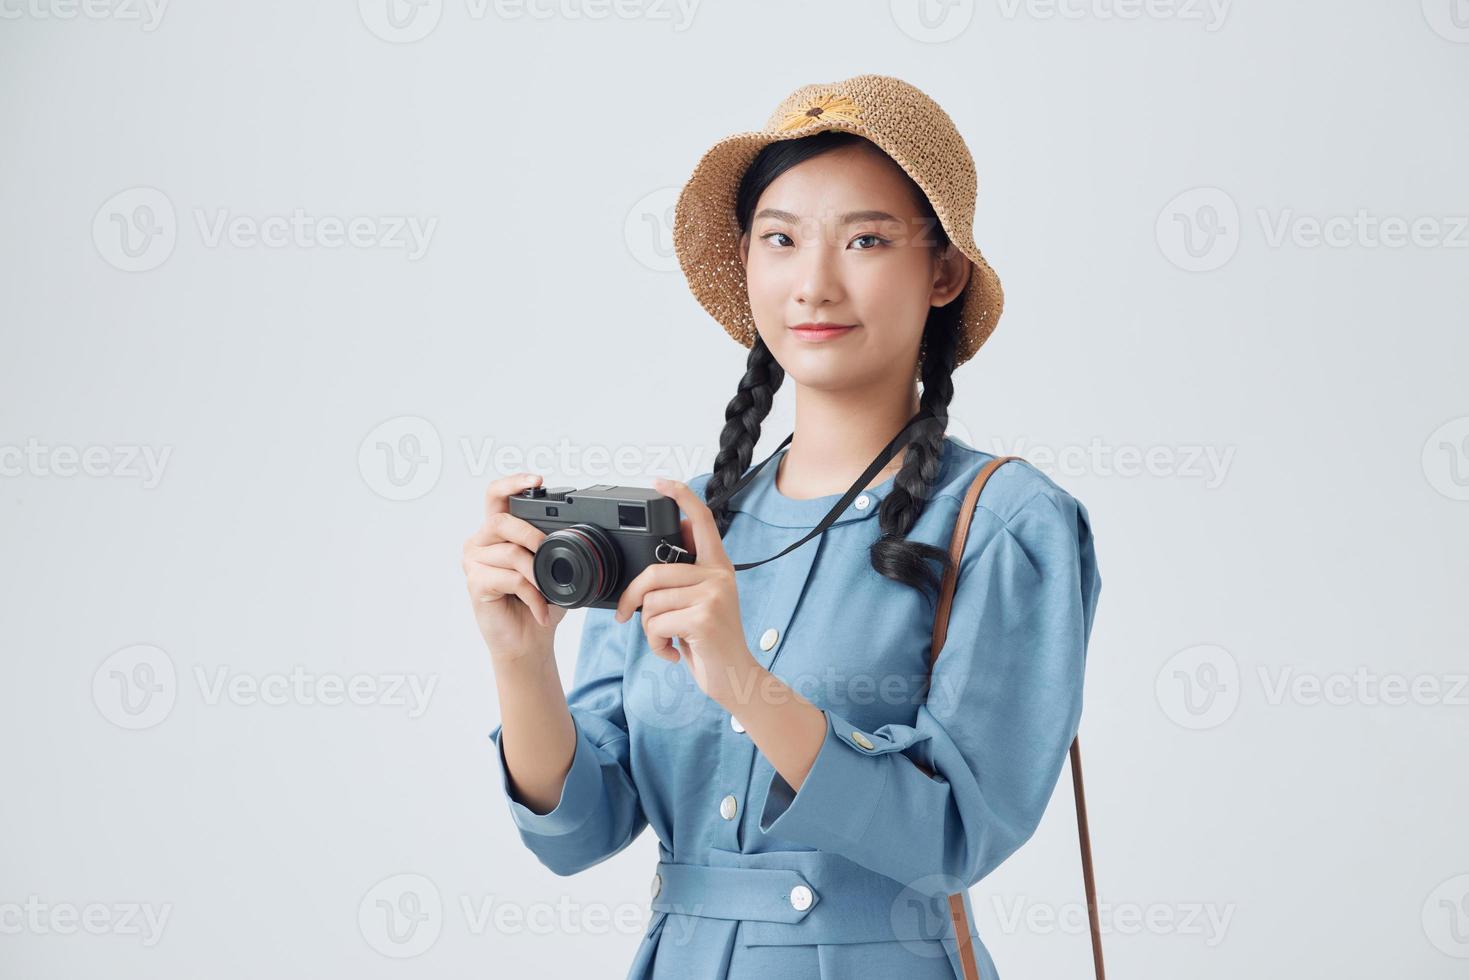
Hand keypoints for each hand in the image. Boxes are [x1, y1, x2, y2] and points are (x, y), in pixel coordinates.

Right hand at [461, 472, 569, 662]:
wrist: (528, 641)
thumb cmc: (537, 602)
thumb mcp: (550, 567)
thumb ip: (552, 545)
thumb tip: (575, 531)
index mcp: (496, 531)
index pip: (496, 495)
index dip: (513, 483)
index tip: (537, 480)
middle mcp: (480, 542)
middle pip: (502, 521)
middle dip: (533, 534)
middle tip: (550, 552)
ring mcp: (474, 562)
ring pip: (510, 552)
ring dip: (538, 573)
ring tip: (549, 591)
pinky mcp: (475, 584)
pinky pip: (510, 579)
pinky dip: (533, 595)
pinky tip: (541, 610)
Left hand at [613, 477, 756, 708]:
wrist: (736, 678)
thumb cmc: (711, 642)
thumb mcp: (703, 602)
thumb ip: (687, 577)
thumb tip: (664, 553)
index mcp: (717, 567)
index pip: (701, 520)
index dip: (680, 496)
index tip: (659, 481)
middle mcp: (719, 575)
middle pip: (653, 571)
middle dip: (631, 599)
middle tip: (625, 616)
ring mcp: (713, 595)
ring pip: (651, 601)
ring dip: (648, 629)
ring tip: (667, 639)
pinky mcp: (704, 618)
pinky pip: (656, 623)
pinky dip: (656, 644)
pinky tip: (673, 652)